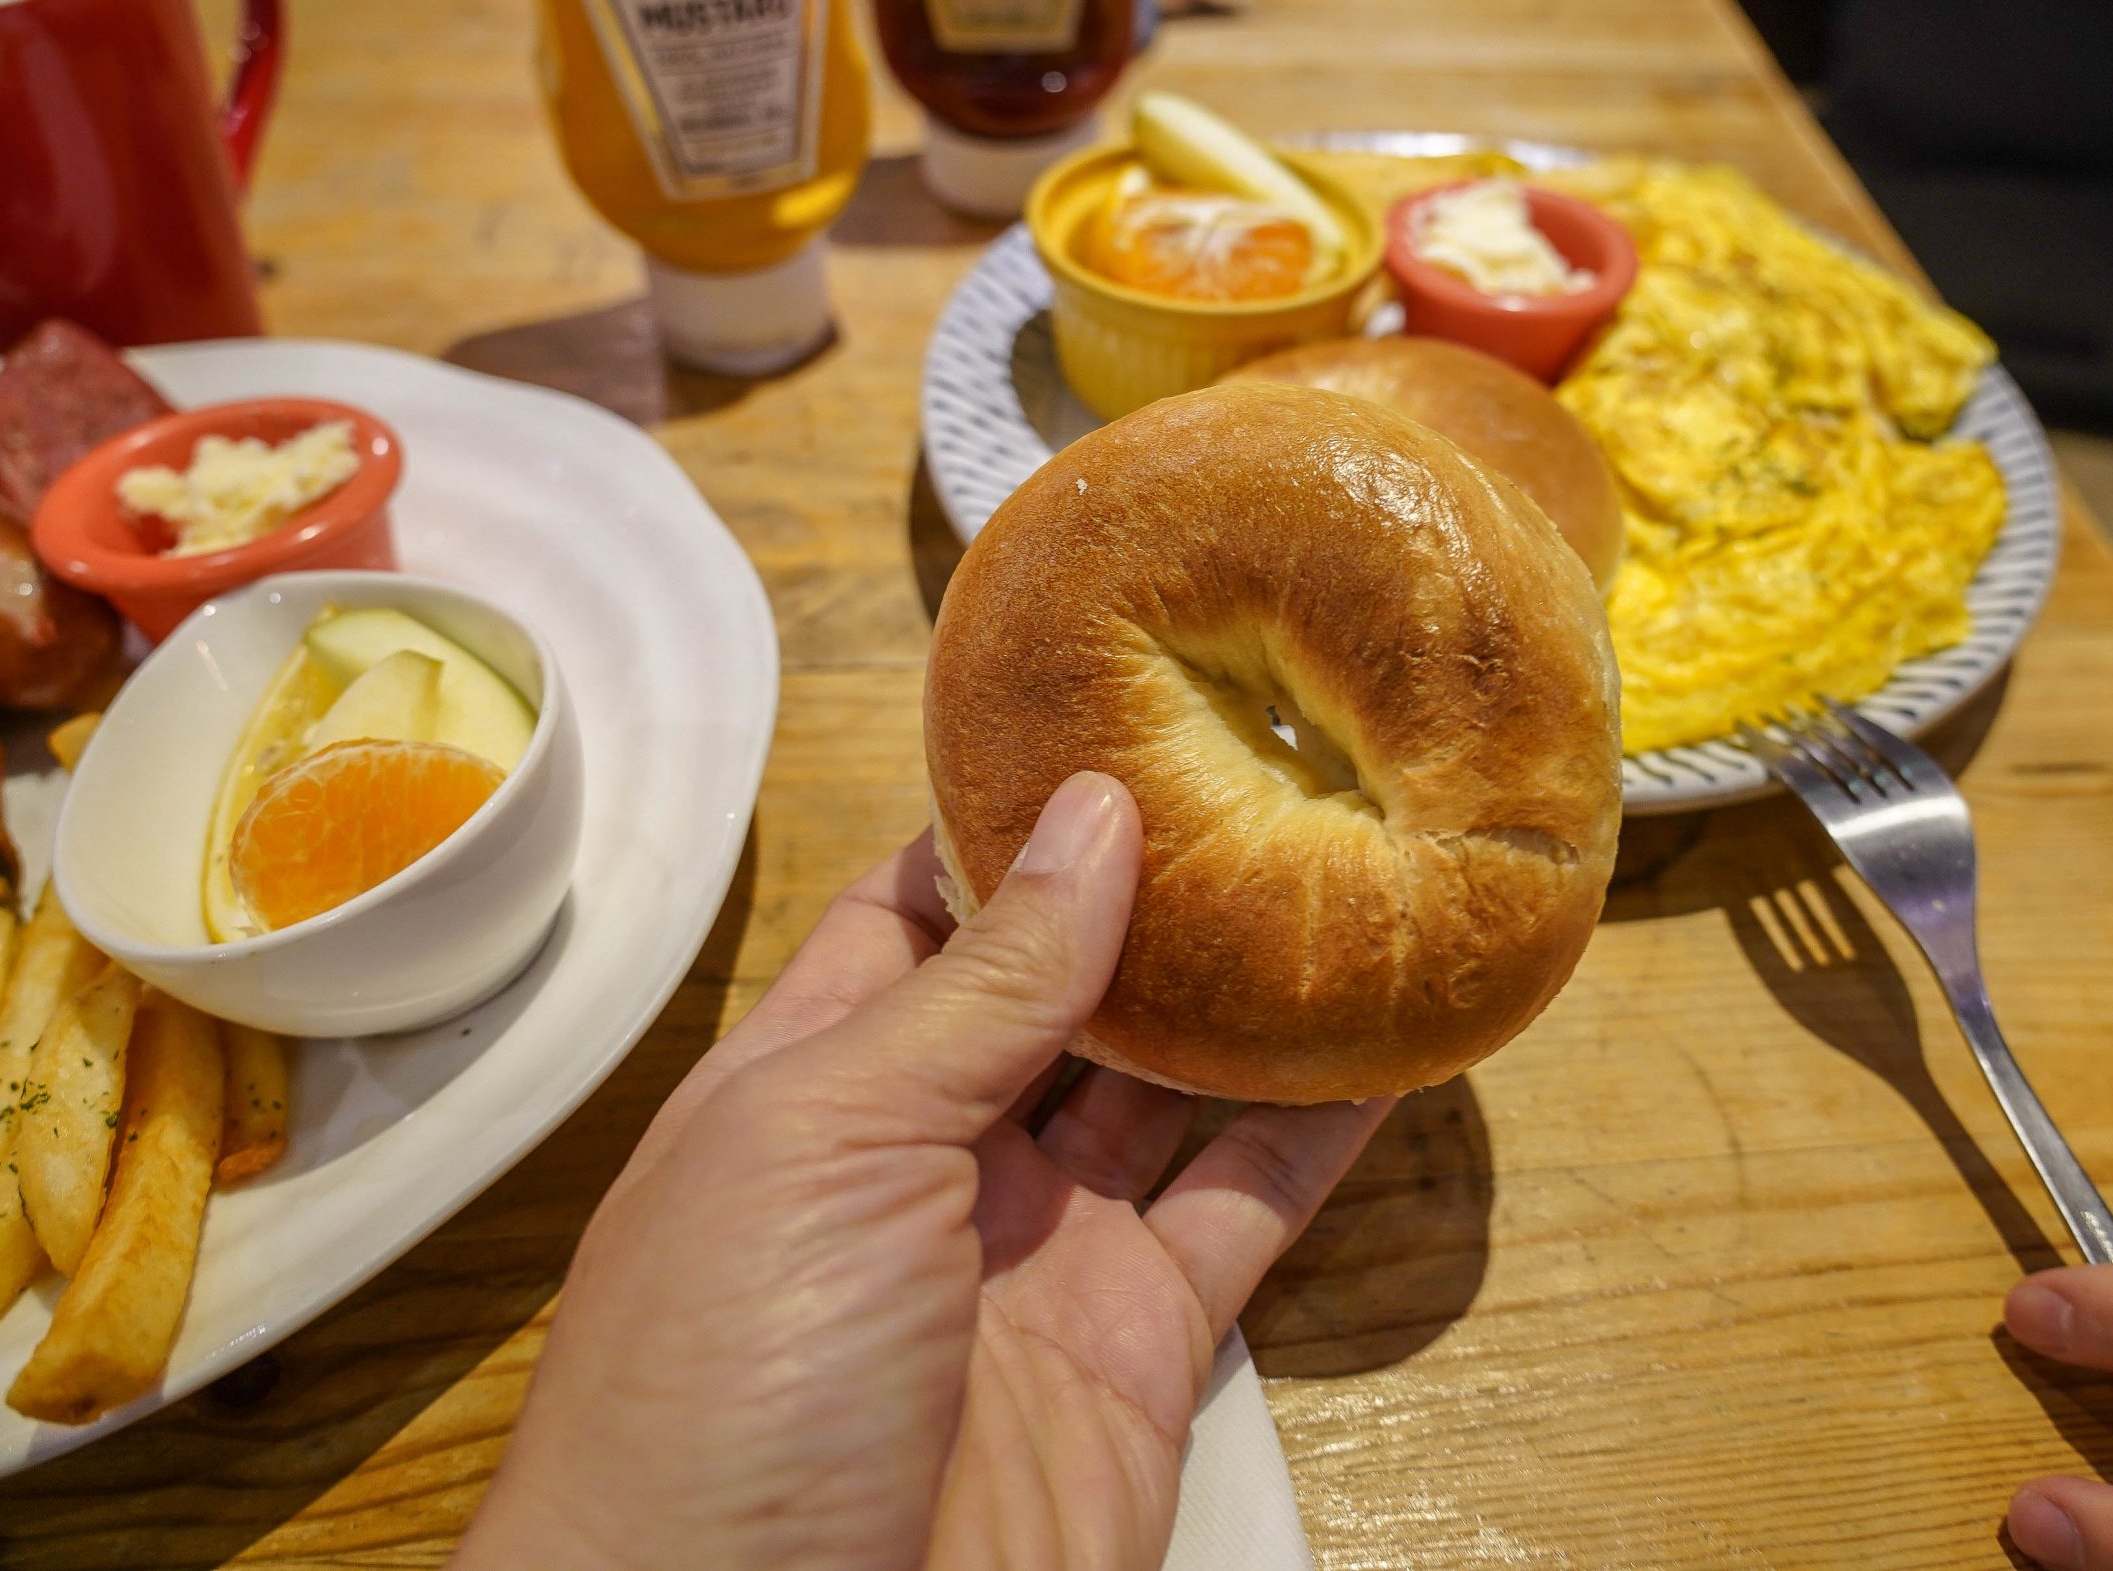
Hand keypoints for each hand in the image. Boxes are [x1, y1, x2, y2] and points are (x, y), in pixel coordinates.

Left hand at [455, 773, 1391, 1570]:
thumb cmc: (718, 1399)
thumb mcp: (824, 1144)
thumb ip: (973, 985)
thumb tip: (1088, 814)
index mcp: (814, 1084)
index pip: (923, 909)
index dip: (1014, 816)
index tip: (1125, 714)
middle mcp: (932, 1156)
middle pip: (1066, 986)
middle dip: (1157, 889)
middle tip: (1277, 765)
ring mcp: (1043, 1253)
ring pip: (1172, 1088)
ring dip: (1256, 992)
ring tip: (1354, 862)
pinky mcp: (1142, 1349)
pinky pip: (1248, 1208)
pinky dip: (1325, 1126)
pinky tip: (1395, 1038)